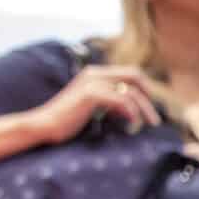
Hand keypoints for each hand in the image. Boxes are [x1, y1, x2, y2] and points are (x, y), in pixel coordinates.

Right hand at [32, 64, 161, 144]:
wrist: (44, 125)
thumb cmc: (68, 120)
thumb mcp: (93, 107)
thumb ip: (110, 102)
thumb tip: (133, 109)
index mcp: (95, 73)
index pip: (130, 73)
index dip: (144, 89)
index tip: (149, 108)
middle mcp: (94, 74)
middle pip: (135, 76)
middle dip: (149, 96)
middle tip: (154, 117)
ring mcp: (92, 82)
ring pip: (132, 91)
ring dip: (145, 109)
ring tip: (150, 124)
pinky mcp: (91, 95)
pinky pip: (122, 101)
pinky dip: (132, 112)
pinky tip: (133, 123)